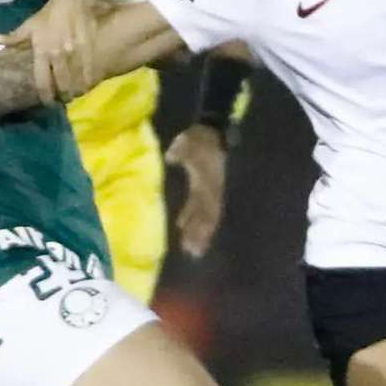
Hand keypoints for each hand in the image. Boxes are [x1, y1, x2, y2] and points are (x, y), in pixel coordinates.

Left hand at [0, 0, 99, 103]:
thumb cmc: (56, 7)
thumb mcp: (36, 19)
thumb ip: (19, 34)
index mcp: (43, 50)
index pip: (42, 82)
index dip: (46, 96)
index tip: (48, 102)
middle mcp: (58, 57)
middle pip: (61, 87)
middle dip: (63, 97)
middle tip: (64, 100)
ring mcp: (77, 57)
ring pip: (76, 84)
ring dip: (76, 92)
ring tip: (76, 94)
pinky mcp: (93, 54)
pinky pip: (91, 77)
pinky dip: (89, 84)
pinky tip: (88, 85)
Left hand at [165, 124, 227, 257]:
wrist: (213, 132)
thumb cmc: (200, 139)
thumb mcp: (189, 141)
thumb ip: (181, 151)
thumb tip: (171, 157)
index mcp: (207, 182)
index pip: (203, 206)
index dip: (198, 223)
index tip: (192, 237)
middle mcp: (210, 190)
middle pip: (206, 217)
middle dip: (200, 235)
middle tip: (193, 252)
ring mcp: (209, 190)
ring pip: (205, 215)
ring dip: (199, 231)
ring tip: (192, 248)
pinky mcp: (205, 188)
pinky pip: (200, 207)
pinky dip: (192, 218)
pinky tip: (182, 226)